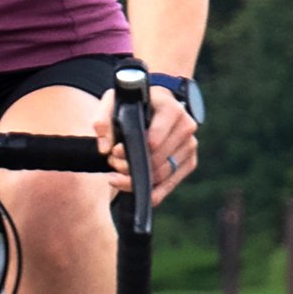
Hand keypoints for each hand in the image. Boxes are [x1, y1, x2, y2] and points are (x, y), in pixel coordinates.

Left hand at [95, 86, 197, 209]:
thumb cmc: (132, 103)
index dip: (133, 150)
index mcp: (171, 108)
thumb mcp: (113, 102)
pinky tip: (132, 188)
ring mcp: (190, 145)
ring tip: (118, 172)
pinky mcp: (189, 161)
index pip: (154, 140)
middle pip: (158, 160)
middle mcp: (186, 126)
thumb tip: (105, 148)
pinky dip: (150, 191)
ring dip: (137, 179)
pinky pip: (170, 184)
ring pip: (163, 174)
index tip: (115, 151)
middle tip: (113, 163)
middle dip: (131, 166)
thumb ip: (103, 119)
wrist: (152, 105)